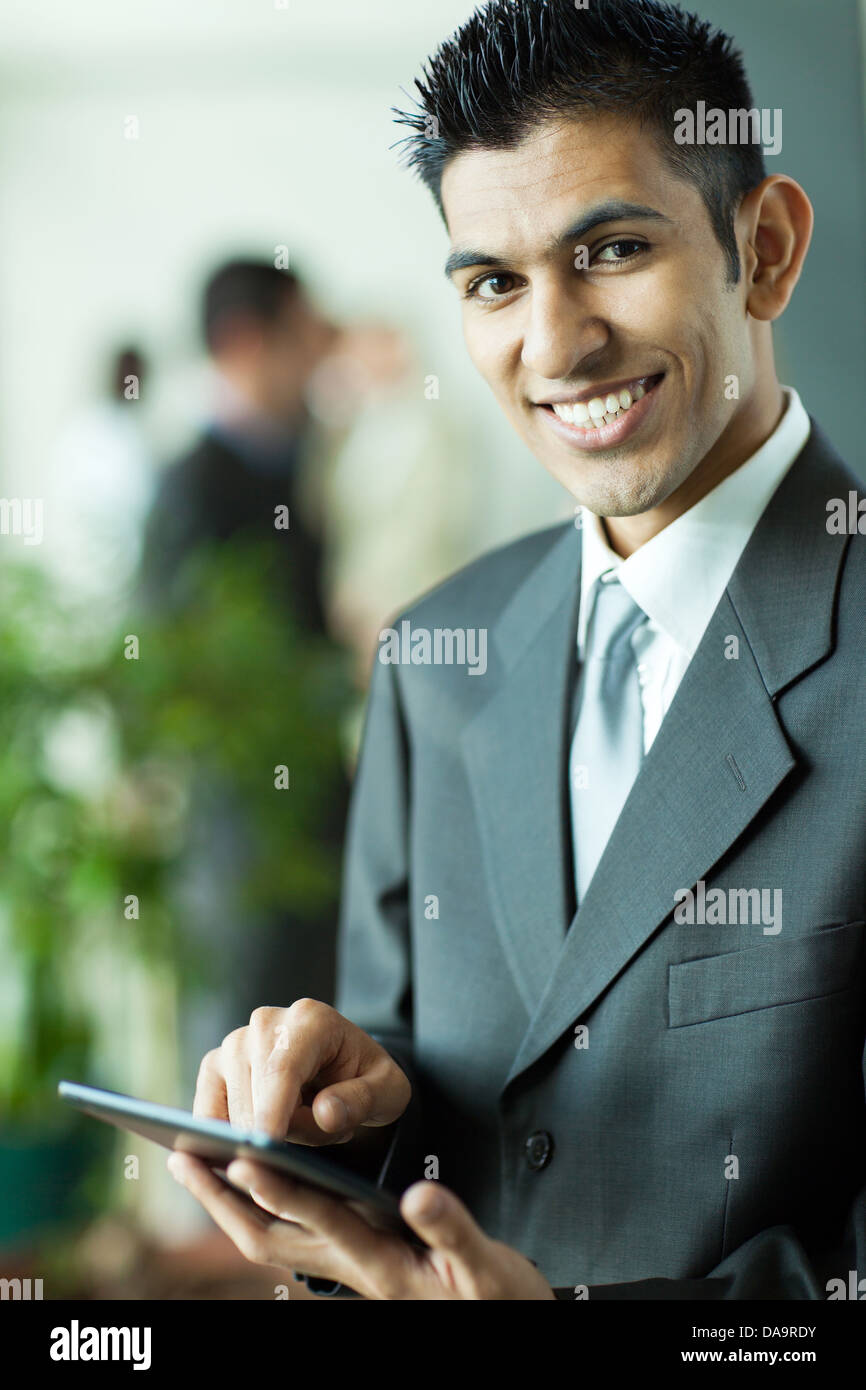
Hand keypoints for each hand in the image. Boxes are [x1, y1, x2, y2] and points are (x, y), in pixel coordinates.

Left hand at [167, 1154, 555, 1299]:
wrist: (501, 1325)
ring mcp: (346, 1268)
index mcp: (382, 1261)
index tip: (245, 1158)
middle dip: (223, 1200)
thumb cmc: (497, 1298)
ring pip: (271, 1240)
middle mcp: (352, 1267)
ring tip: (193, 1164)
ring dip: (226, 1205)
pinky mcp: (352, 1262)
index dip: (284, 1190)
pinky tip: (243, 1183)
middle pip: (271, 1237)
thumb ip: (451, 1229)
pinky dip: (257, 1207)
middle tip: (181, 1159)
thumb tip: (418, 1194)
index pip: (324, 1220)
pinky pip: (288, 1236)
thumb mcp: (485, 1265)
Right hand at [192, 999, 410, 1143]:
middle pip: (254, 1096)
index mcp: (310, 1020)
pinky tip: (258, 1149)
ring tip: (304, 1130)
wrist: (345, 1067)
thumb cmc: (367, 1080)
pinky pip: (208, 1115)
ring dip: (264, 1137)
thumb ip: (362, 1101)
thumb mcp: (389, 1092)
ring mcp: (234, 1042)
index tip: (267, 1148)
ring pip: (231, 1111)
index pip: (283, 1069)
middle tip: (323, 1139)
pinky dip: (228, 1139)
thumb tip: (325, 1113)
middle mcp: (265, 1023)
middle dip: (282, 1136)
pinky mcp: (215, 1066)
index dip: (273, 1111)